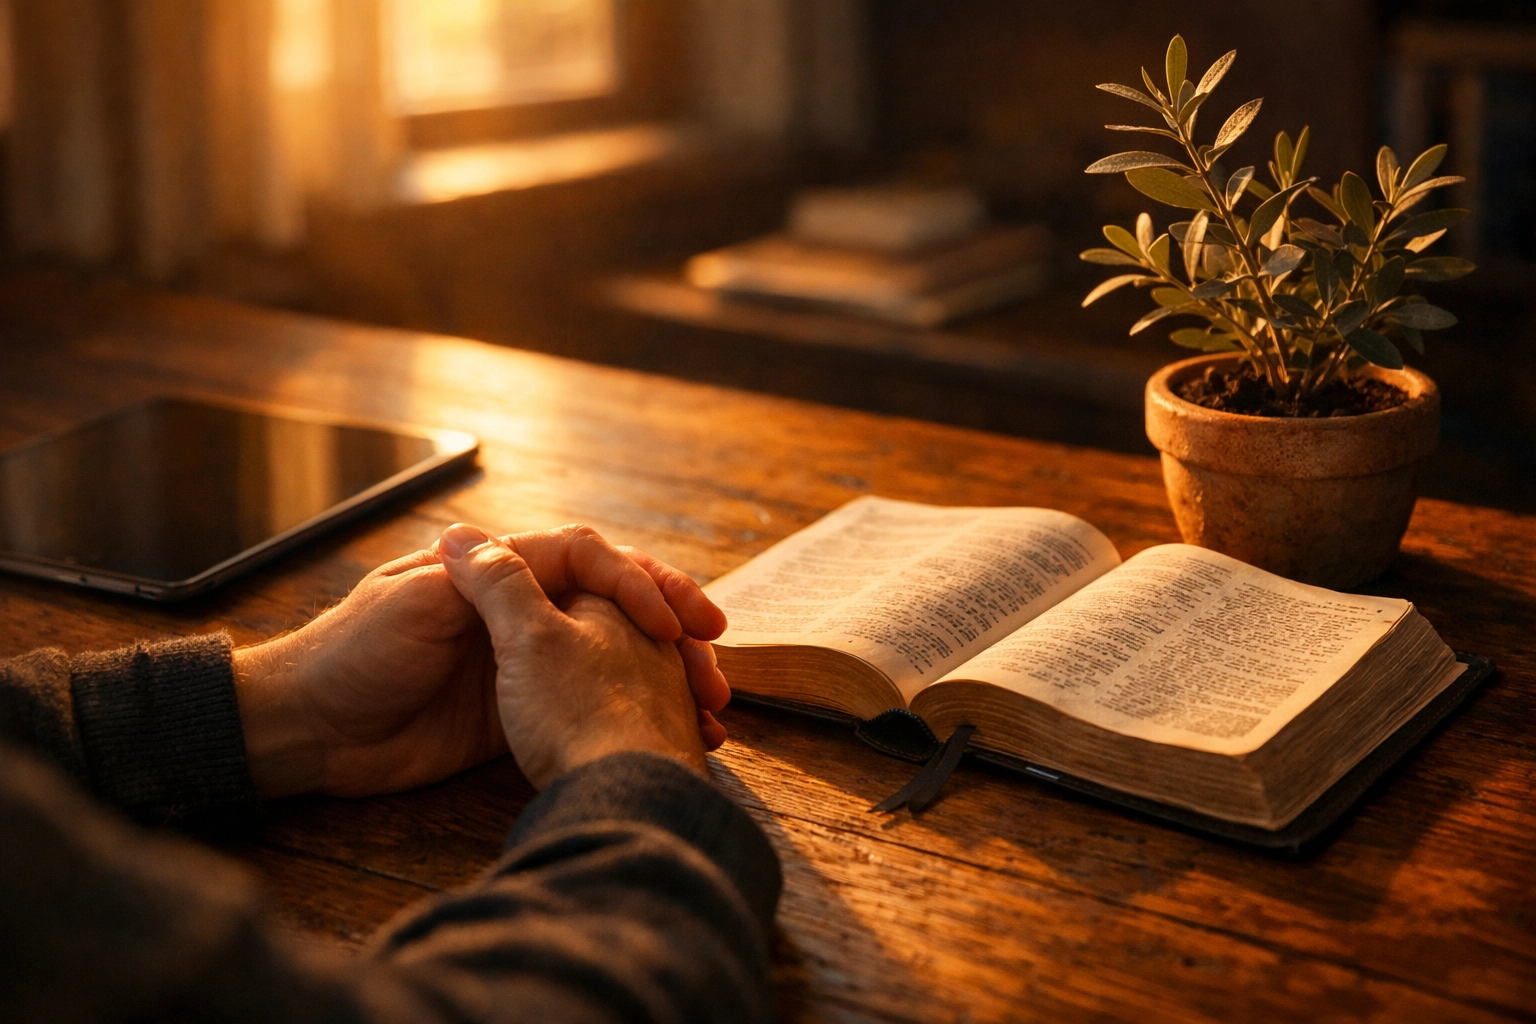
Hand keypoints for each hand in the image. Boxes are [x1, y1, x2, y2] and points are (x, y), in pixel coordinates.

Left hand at [235, 525, 728, 798]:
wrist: (310, 731)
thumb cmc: (350, 655)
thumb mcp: (410, 606)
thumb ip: (473, 580)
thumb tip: (507, 539)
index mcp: (495, 571)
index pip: (586, 558)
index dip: (635, 583)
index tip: (669, 623)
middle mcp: (518, 608)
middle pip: (614, 600)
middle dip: (670, 619)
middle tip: (714, 652)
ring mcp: (522, 660)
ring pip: (614, 650)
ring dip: (663, 670)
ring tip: (708, 700)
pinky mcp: (517, 710)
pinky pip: (588, 700)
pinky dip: (633, 711)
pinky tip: (667, 728)